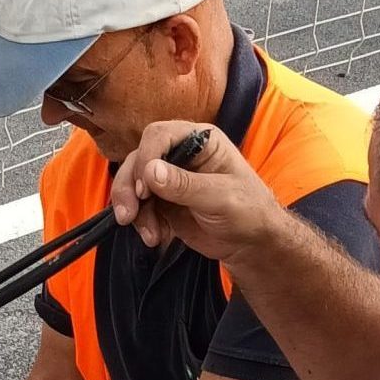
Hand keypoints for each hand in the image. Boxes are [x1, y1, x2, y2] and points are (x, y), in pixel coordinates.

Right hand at [110, 121, 287, 261]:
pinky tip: (155, 238)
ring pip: (134, 184)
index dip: (146, 157)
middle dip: (129, 186)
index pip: (160, 135)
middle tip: (128, 215)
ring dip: (132, 209)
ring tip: (149, 235)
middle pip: (139, 159)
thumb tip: (149, 171)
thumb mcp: (220, 197)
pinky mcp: (163, 202)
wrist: (251, 243)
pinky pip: (140, 207)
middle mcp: (180, 155)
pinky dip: (141, 223)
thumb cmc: (248, 212)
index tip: (144, 188)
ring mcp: (169, 179)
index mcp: (200, 141)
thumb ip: (185, 185)